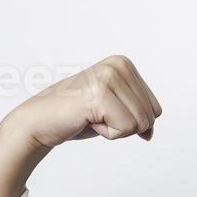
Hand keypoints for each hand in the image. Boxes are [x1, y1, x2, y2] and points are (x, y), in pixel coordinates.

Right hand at [8, 54, 163, 149]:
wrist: (40, 122)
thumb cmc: (77, 116)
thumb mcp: (115, 112)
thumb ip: (138, 116)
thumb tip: (150, 133)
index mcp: (124, 64)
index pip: (155, 109)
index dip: (131, 120)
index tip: (105, 112)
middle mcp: (119, 65)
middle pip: (151, 117)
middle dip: (124, 126)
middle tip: (96, 116)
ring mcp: (109, 77)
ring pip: (141, 124)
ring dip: (115, 129)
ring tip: (91, 116)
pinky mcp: (100, 94)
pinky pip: (126, 129)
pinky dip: (107, 133)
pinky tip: (87, 120)